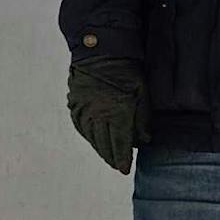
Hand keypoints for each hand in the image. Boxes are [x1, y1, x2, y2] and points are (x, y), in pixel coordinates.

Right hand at [67, 58, 149, 172]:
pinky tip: (94, 140)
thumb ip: (143, 118)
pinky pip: (81, 127)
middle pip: (104, 144)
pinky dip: (89, 137)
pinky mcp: (75, 104)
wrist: (100, 50)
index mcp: (117, 113)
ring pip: (91, 137)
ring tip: (108, 156)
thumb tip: (144, 140)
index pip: (120, 144)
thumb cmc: (127, 70)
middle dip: (112, 157)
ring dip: (100, 149)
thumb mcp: (142, 93)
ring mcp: (84, 110)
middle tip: (118, 166)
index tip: (125, 170)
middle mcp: (97, 115)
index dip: (122, 159)